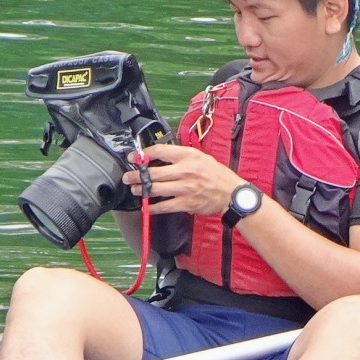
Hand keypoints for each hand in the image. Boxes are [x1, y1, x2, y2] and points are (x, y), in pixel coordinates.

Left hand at [122, 144, 243, 217]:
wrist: (231, 193)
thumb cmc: (216, 174)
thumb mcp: (200, 157)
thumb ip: (181, 156)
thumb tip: (159, 156)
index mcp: (188, 156)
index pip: (159, 151)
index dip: (142, 154)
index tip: (133, 157)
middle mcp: (185, 170)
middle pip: (153, 172)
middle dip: (136, 175)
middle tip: (128, 177)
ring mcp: (185, 188)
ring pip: (155, 189)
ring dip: (141, 190)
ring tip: (135, 190)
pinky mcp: (186, 203)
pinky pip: (164, 206)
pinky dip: (152, 207)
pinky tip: (146, 207)